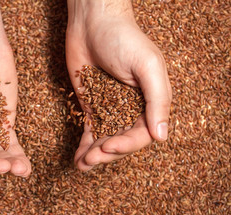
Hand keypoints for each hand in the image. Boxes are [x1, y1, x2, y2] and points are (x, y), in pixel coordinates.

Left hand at [66, 0, 171, 170]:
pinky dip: (85, 145)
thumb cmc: (124, 39)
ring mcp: (110, 108)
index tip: (108, 147)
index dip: (127, 145)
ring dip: (95, 155)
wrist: (92, 23)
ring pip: (105, 139)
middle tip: (91, 159)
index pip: (142, 134)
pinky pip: (90, 129)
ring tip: (82, 166)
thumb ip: (158, 100)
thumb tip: (162, 136)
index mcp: (150, 102)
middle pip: (122, 141)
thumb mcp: (147, 66)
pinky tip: (78, 158)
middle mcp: (132, 109)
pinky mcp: (91, 105)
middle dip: (107, 153)